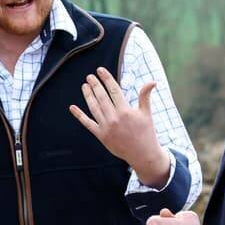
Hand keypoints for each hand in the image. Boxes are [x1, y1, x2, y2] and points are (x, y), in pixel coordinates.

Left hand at [68, 67, 169, 186]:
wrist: (142, 154)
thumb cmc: (146, 132)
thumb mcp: (146, 113)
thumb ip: (145, 96)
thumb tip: (152, 81)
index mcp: (126, 111)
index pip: (114, 90)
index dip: (106, 79)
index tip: (100, 70)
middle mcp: (114, 118)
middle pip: (102, 97)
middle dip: (95, 85)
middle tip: (90, 76)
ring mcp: (106, 127)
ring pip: (94, 108)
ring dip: (88, 96)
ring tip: (84, 86)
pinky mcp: (101, 135)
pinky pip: (88, 123)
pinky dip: (79, 115)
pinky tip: (72, 107)